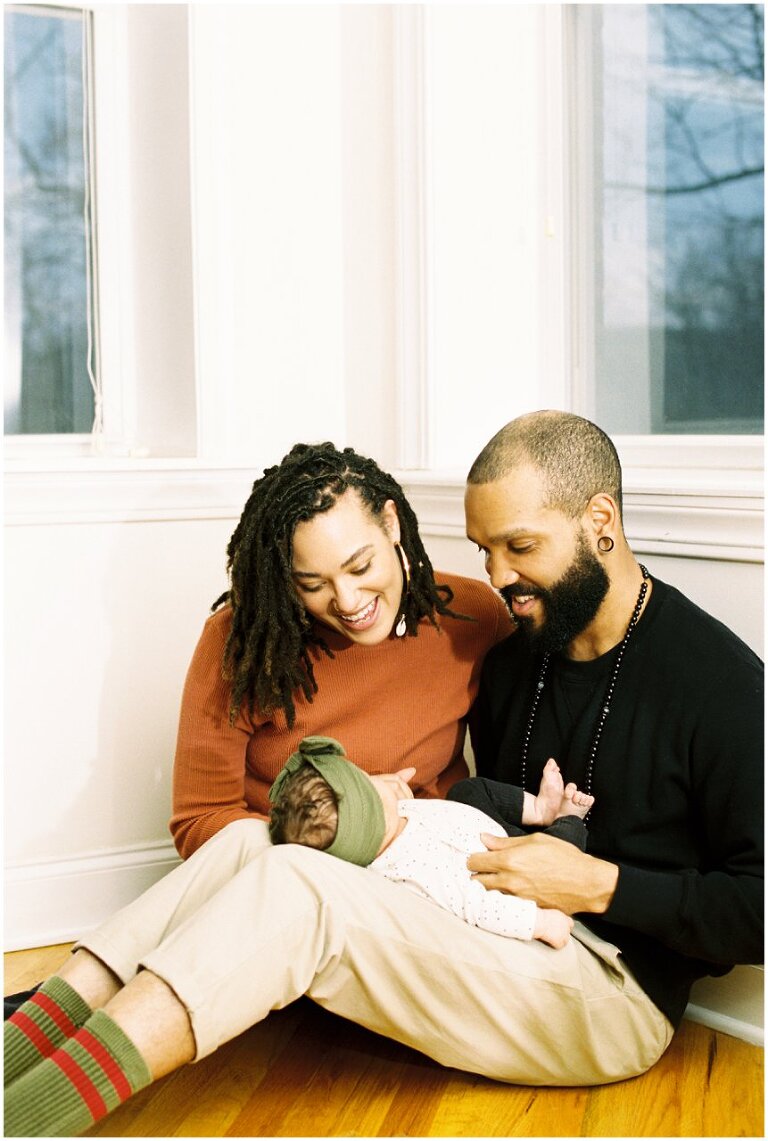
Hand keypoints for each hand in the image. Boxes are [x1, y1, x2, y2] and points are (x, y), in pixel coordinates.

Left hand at [467, 832, 618, 914]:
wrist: (586, 883)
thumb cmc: (563, 856)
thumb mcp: (535, 840)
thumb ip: (506, 842)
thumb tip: (484, 838)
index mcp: (509, 860)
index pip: (474, 862)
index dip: (473, 858)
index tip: (478, 856)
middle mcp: (509, 881)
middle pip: (477, 880)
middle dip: (477, 873)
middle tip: (484, 868)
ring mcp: (516, 897)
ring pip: (489, 894)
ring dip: (488, 886)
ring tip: (495, 878)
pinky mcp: (525, 908)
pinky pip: (505, 902)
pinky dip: (502, 897)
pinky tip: (509, 890)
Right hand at [533, 908, 573, 948]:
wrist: (539, 921)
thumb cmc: (540, 916)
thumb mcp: (550, 914)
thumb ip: (555, 918)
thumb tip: (552, 922)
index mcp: (564, 917)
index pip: (570, 923)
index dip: (566, 926)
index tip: (561, 928)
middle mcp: (566, 926)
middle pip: (568, 933)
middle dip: (563, 934)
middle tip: (555, 935)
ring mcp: (564, 934)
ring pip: (565, 941)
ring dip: (560, 941)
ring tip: (552, 941)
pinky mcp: (559, 941)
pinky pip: (559, 946)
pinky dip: (555, 945)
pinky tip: (550, 943)